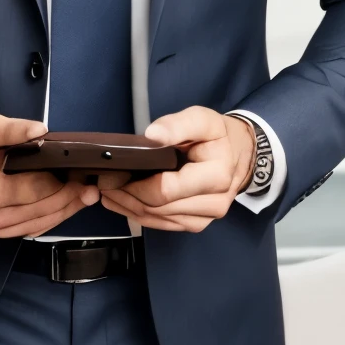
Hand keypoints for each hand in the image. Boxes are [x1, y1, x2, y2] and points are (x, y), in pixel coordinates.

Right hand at [0, 115, 98, 238]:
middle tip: (93, 184)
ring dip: (68, 209)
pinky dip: (55, 216)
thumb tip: (41, 130)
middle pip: (44, 210)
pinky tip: (70, 203)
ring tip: (89, 194)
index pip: (36, 190)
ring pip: (43, 223)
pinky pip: (36, 228)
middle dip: (71, 197)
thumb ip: (13, 129)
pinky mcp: (4, 231)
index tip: (82, 170)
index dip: (62, 181)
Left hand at [98, 106, 255, 232]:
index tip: (111, 175)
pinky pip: (163, 224)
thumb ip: (178, 124)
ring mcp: (205, 218)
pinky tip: (123, 204)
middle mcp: (213, 203)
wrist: (242, 155)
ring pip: (157, 220)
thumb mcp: (203, 120)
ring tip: (107, 193)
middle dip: (126, 197)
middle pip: (157, 208)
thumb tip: (152, 135)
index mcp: (215, 176)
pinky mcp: (197, 223)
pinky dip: (140, 215)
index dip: (134, 186)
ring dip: (128, 208)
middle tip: (102, 183)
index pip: (165, 190)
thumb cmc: (219, 136)